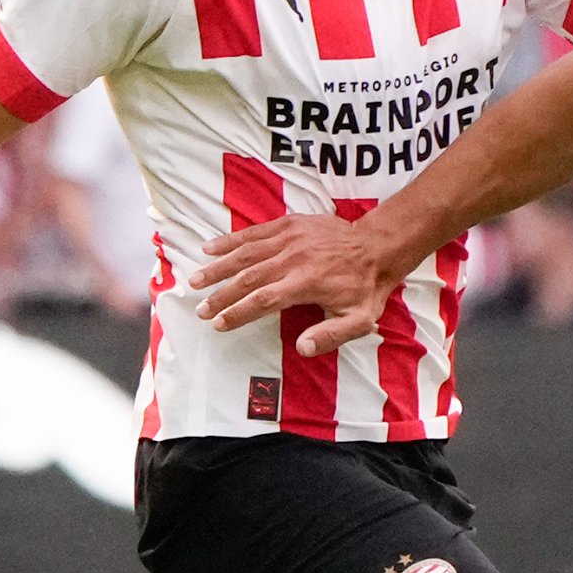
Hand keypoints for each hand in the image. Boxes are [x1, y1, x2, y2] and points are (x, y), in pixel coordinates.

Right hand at [192, 211, 403, 352]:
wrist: (377, 247)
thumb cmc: (365, 288)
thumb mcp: (359, 320)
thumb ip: (331, 335)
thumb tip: (302, 348)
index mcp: (306, 282)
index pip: (263, 300)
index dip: (238, 313)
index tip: (218, 324)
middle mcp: (293, 258)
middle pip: (247, 278)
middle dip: (221, 295)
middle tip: (200, 310)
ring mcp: (289, 238)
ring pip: (245, 253)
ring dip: (218, 268)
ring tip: (195, 280)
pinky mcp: (288, 224)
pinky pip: (253, 232)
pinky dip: (230, 240)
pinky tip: (209, 248)